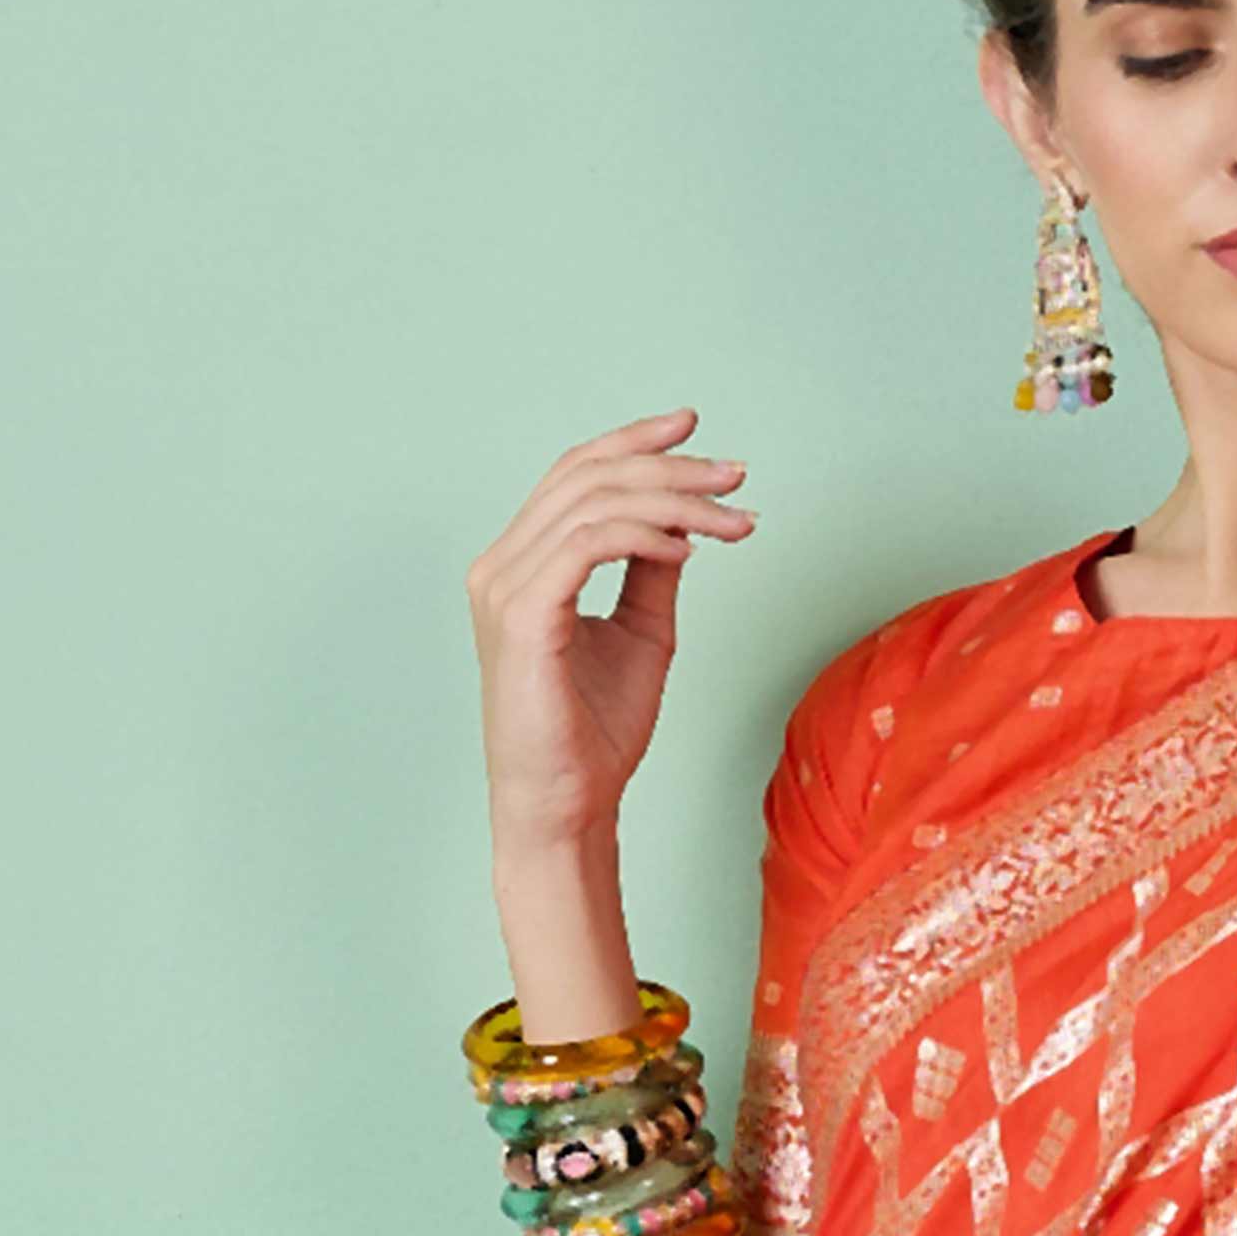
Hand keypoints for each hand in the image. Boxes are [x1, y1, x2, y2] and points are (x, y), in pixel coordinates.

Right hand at [468, 409, 756, 863]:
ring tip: (732, 518)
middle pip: (588, 476)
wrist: (566, 806)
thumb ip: (651, 573)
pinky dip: (645, 535)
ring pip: (594, 503)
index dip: (634, 442)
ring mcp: (505, 586)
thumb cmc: (594, 736)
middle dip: (670, 467)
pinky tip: (689, 549)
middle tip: (734, 474)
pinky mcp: (524, 615)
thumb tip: (683, 525)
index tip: (695, 429)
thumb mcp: (640, 635)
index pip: (575, 475)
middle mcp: (502, 564)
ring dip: (674, 502)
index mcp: (521, 563)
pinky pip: (588, 543)